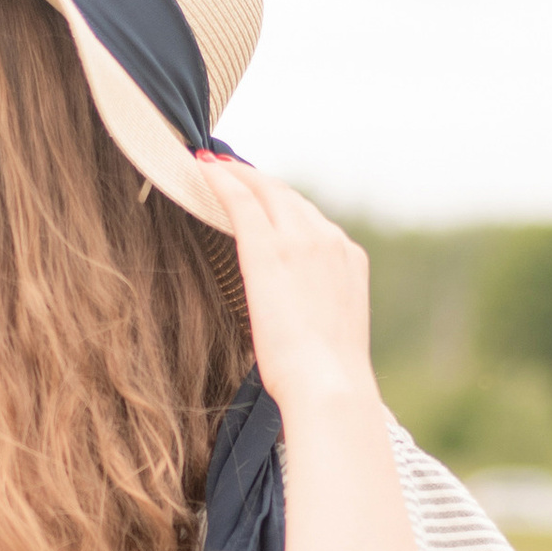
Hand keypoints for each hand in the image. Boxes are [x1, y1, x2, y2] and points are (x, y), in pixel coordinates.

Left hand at [190, 156, 379, 419]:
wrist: (328, 384)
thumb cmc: (325, 376)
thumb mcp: (328, 329)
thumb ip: (312, 304)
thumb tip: (291, 313)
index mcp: (349, 259)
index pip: (310, 218)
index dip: (281, 203)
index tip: (260, 195)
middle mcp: (329, 240)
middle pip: (288, 196)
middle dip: (258, 180)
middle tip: (229, 169)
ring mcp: (301, 240)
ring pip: (265, 190)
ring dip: (238, 174)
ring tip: (213, 166)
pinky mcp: (269, 249)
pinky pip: (242, 200)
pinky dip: (222, 180)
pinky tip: (202, 170)